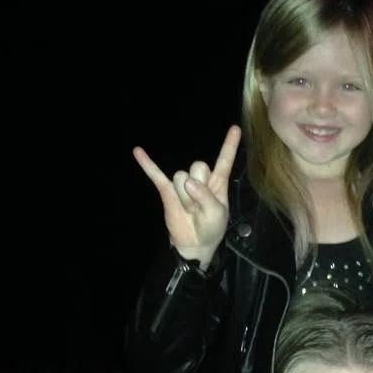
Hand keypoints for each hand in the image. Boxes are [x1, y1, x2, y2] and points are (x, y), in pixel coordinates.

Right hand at [134, 125, 240, 268]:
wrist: (194, 244)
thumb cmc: (211, 227)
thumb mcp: (217, 213)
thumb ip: (205, 196)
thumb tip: (187, 181)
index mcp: (217, 182)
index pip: (224, 160)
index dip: (230, 144)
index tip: (235, 128)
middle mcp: (200, 178)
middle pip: (198, 166)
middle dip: (199, 188)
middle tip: (200, 206)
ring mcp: (182, 184)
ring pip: (182, 177)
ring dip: (185, 197)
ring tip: (189, 210)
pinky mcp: (167, 191)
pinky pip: (156, 175)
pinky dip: (147, 164)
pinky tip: (137, 151)